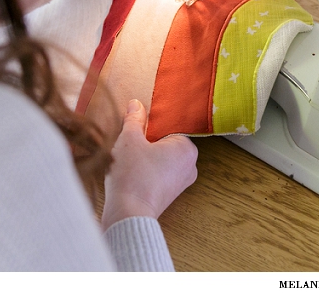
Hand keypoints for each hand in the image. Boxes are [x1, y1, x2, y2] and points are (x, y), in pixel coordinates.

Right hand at [101, 99, 197, 229]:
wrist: (128, 214)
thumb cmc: (132, 175)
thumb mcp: (129, 139)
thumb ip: (134, 119)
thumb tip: (136, 104)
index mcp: (187, 148)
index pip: (169, 126)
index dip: (149, 125)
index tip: (136, 127)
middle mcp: (190, 165)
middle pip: (165, 142)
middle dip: (147, 141)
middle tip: (130, 142)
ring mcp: (182, 182)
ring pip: (161, 158)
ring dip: (145, 156)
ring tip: (129, 158)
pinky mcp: (170, 194)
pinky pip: (159, 173)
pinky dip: (146, 170)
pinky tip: (132, 172)